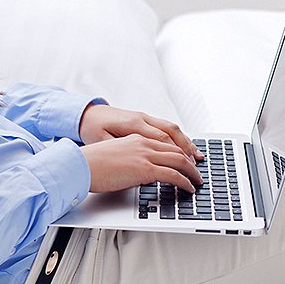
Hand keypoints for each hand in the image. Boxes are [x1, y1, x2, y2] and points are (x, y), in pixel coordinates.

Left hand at [79, 104, 203, 160]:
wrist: (87, 113)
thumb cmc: (92, 129)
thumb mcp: (102, 142)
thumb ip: (121, 152)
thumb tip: (136, 165)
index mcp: (133, 125)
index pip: (162, 140)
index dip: (176, 155)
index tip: (185, 170)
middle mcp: (142, 119)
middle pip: (172, 132)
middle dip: (187, 150)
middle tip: (197, 166)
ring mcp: (144, 117)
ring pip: (172, 128)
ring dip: (186, 142)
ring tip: (197, 157)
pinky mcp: (144, 119)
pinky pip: (166, 126)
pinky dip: (178, 137)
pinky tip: (184, 147)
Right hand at [80, 135, 203, 192]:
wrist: (81, 166)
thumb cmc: (92, 164)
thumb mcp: (115, 156)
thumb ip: (130, 159)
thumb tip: (137, 172)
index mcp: (136, 138)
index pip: (165, 142)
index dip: (180, 152)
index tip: (187, 160)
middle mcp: (143, 142)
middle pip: (176, 149)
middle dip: (190, 161)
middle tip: (197, 171)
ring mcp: (145, 154)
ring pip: (179, 160)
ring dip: (192, 172)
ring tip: (197, 181)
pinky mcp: (144, 168)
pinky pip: (173, 174)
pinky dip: (184, 182)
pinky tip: (188, 188)